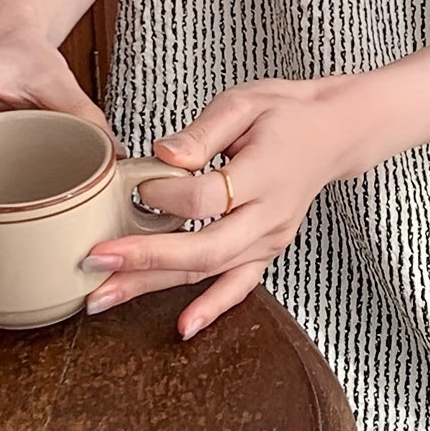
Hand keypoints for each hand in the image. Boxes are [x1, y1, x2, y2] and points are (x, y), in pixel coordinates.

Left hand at [80, 74, 365, 339]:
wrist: (334, 133)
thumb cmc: (285, 112)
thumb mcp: (244, 102)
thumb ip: (202, 132)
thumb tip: (162, 154)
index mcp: (264, 173)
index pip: (206, 197)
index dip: (164, 194)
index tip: (136, 183)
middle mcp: (269, 215)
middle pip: (205, 248)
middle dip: (145, 259)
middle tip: (95, 261)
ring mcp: (270, 239)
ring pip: (210, 271)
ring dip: (155, 286)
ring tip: (104, 295)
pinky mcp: (267, 250)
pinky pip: (239, 286)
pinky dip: (212, 308)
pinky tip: (184, 328)